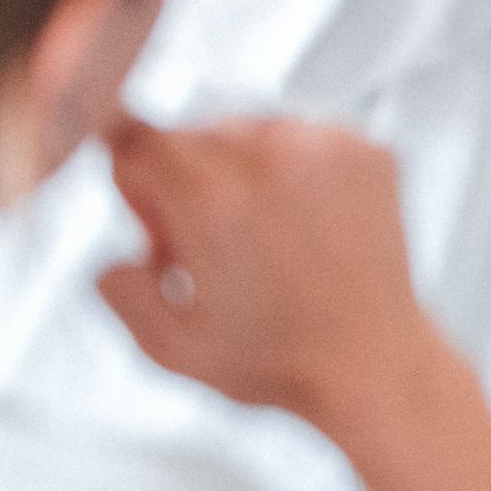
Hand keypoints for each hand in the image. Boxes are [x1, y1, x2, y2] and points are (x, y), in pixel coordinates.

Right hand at [95, 115, 448, 434]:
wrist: (374, 363)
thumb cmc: (274, 362)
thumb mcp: (166, 343)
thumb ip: (116, 285)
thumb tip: (115, 252)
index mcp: (211, 197)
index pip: (135, 140)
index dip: (136, 189)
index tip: (161, 229)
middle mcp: (270, 155)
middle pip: (192, 133)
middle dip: (186, 181)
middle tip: (212, 246)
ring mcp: (326, 145)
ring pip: (249, 127)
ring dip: (241, 169)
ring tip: (262, 238)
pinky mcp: (369, 148)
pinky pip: (304, 135)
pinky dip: (294, 167)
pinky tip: (304, 225)